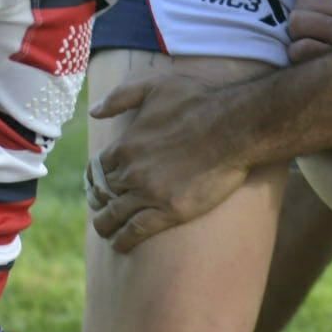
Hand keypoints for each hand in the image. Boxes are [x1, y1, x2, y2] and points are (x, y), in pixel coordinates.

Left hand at [85, 75, 252, 251]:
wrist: (237, 126)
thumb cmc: (200, 101)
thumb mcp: (156, 86)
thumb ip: (121, 97)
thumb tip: (94, 112)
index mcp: (125, 145)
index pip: (98, 168)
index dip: (95, 178)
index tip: (98, 185)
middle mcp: (131, 172)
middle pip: (104, 193)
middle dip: (99, 201)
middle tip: (101, 208)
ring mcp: (149, 193)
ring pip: (114, 215)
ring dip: (105, 225)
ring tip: (106, 230)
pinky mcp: (170, 211)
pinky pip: (136, 231)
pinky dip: (123, 240)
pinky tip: (120, 244)